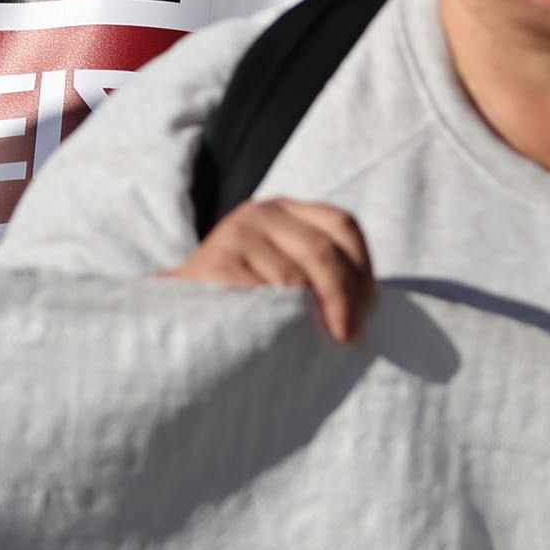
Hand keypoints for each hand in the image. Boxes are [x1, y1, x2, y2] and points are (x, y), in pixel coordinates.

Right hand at [165, 198, 375, 341]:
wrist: (182, 315)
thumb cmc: (248, 301)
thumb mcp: (287, 271)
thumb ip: (319, 272)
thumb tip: (368, 306)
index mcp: (286, 210)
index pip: (343, 226)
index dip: (363, 271)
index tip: (366, 313)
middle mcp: (262, 211)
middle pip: (325, 252)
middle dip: (343, 300)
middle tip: (346, 336)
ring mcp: (237, 231)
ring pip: (296, 279)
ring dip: (308, 315)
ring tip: (308, 339)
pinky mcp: (218, 260)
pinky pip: (266, 295)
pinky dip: (278, 320)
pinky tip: (275, 333)